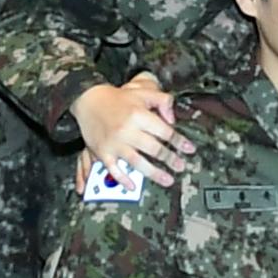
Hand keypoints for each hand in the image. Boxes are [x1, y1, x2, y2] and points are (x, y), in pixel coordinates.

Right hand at [71, 74, 186, 189]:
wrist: (89, 100)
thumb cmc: (118, 98)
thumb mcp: (142, 92)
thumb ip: (162, 101)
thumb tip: (173, 118)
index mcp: (138, 114)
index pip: (164, 131)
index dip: (179, 141)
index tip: (189, 149)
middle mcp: (127, 130)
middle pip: (154, 149)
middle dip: (170, 159)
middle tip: (180, 166)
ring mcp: (114, 143)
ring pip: (138, 162)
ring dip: (154, 173)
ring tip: (167, 179)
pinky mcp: (103, 152)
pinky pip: (114, 169)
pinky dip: (123, 179)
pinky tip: (133, 185)